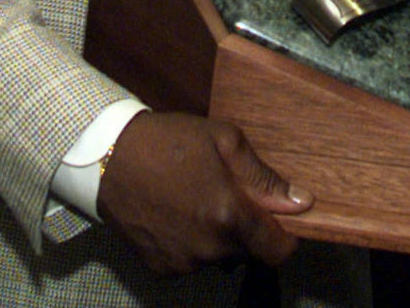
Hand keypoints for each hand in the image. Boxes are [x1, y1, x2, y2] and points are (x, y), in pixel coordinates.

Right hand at [96, 111, 312, 275]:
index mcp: (228, 215)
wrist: (110, 157)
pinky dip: (191, 243)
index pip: (278, 251)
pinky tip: (176, 213)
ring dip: (217, 236)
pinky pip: (191, 262)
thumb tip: (300, 201)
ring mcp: (182, 263)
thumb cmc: (169, 141)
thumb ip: (263, 176)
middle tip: (225, 193)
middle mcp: (208, 248)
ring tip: (195, 199)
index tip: (276, 219)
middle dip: (246, 228)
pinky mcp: (161, 269)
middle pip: (248, 252)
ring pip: (219, 257)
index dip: (284, 236)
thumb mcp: (223, 139)